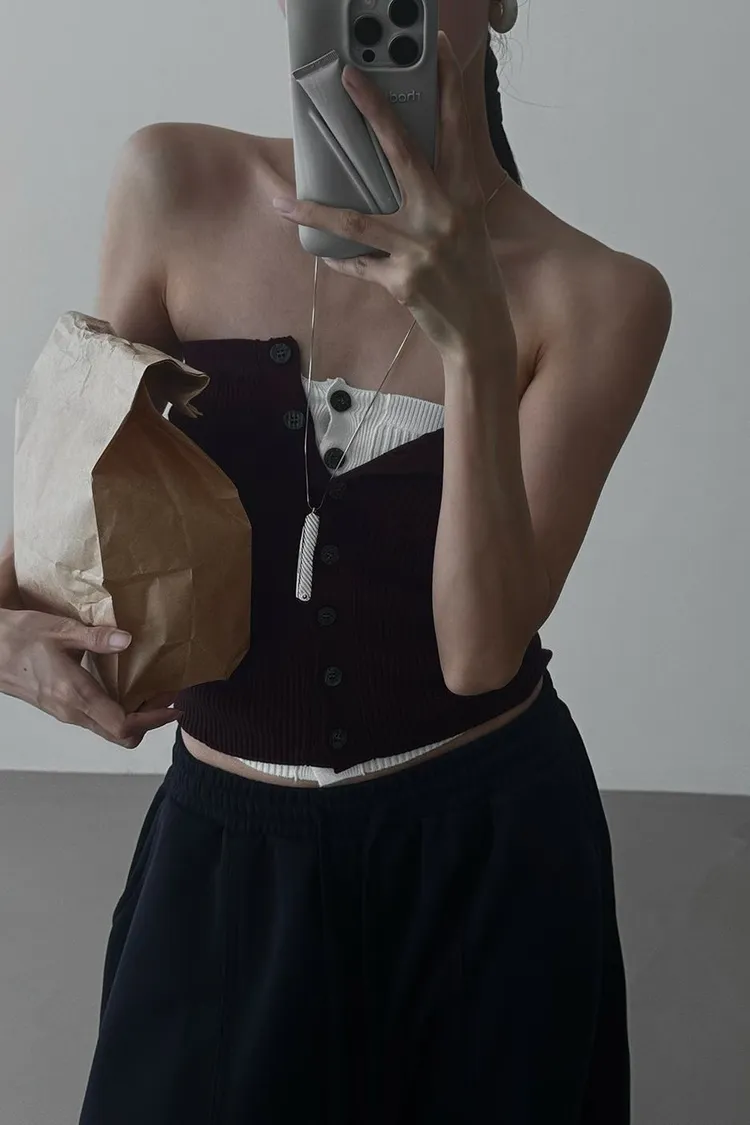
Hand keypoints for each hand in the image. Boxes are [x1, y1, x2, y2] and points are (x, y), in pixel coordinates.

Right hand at [0, 607, 181, 748]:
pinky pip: (96, 720)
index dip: (153, 720)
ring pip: (108, 730)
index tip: (174, 707)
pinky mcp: (60, 709)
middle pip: (120, 736)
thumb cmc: (17, 638)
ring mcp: (64, 713)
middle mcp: (71, 711)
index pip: (123, 725)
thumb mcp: (58, 630)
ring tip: (154, 690)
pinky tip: (126, 687)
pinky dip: (118, 711)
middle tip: (168, 697)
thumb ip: (95, 637)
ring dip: (135, 716)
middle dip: (150, 721)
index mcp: (74, 694)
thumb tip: (127, 639)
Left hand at [272, 30, 514, 360]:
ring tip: (282, 201)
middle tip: (349, 80)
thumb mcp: (466, 228)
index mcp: (464, 196)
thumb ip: (439, 197)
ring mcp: (420, 249)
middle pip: (402, 154)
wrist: (479, 333)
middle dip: (375, 113)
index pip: (456, 132)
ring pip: (356, 221)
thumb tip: (400, 172)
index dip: (448, 88)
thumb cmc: (473, 277)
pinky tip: (321, 253)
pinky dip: (339, 260)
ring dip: (314, 211)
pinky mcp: (401, 281)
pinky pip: (358, 265)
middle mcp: (443, 216)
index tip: (439, 50)